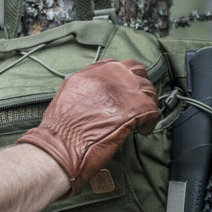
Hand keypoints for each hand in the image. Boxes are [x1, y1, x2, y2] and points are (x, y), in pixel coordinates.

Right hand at [16, 58, 160, 194]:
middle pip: (135, 71)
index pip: (114, 65)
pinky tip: (142, 130)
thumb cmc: (59, 130)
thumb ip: (84, 90)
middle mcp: (107, 77)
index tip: (123, 90)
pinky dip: (150, 121)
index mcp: (89, 74)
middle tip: (138, 101)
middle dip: (139, 85)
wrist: (60, 146)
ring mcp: (121, 91)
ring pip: (148, 89)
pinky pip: (152, 110)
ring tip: (142, 118)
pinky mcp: (133, 109)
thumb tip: (96, 96)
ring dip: (147, 103)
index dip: (122, 78)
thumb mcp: (66, 98)